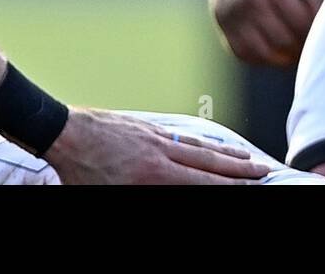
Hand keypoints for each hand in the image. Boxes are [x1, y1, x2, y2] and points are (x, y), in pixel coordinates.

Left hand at [46, 108, 269, 183]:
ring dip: (225, 152)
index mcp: (152, 175)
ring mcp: (154, 137)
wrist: (60, 131)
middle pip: (208, 162)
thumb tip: (176, 189)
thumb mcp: (110, 196)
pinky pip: (180, 135)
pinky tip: (207, 144)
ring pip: (197, 145)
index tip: (253, 186)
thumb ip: (143, 195)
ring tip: (246, 156)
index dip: (230, 185)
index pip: (202, 182)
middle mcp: (160, 153)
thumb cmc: (78, 174)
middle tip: (264, 170)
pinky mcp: (145, 128)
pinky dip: (200, 141)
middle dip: (239, 168)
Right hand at [208, 0, 322, 66]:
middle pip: (283, 42)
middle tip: (310, 44)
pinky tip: (273, 51)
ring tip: (294, 52)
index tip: (319, 26)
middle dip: (301, 46)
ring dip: (282, 57)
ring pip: (264, 54)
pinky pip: (244, 54)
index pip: (300, 23)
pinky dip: (261, 58)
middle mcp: (251, 4)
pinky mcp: (223, 26)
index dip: (314, 29)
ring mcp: (234, 17)